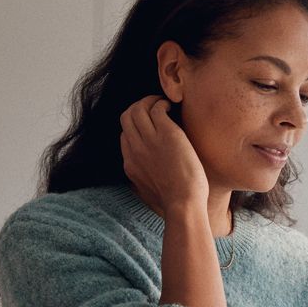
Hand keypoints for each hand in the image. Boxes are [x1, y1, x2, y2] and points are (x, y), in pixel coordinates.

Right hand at [119, 95, 209, 219]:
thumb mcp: (149, 194)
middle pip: (126, 117)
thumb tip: (147, 181)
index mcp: (130, 164)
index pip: (124, 135)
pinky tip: (172, 107)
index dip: (135, 127)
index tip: (150, 126)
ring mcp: (149, 141)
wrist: (183, 205)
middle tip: (154, 107)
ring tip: (164, 104)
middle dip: (138, 107)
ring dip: (150, 101)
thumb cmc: (174, 204)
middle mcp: (135, 149)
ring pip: (137, 109)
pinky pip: (156, 108)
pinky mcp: (167, 134)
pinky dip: (162, 103)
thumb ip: (144, 182)